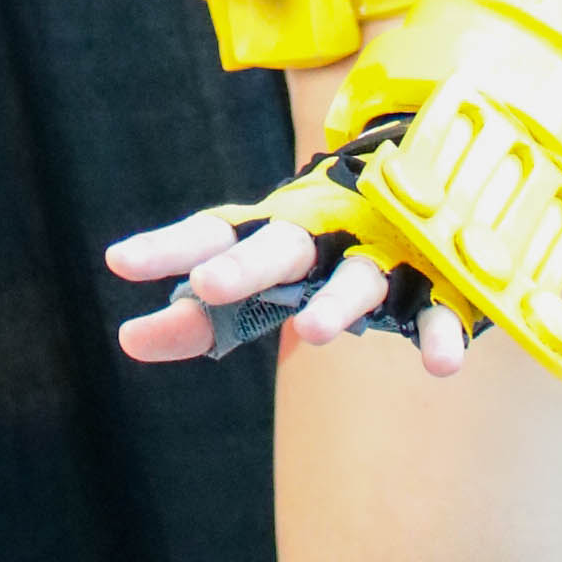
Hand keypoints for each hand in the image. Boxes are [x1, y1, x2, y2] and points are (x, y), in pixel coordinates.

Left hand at [104, 200, 470, 375]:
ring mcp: (382, 255)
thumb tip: (128, 341)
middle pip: (279, 247)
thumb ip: (201, 319)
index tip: (118, 263)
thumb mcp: (261, 283)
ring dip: (337, 301)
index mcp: (273, 231)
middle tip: (207, 283)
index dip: (168, 249)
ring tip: (314, 334)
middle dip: (246, 266)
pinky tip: (441, 365)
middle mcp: (323, 237)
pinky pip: (442, 310)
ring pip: (358, 276)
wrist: (422, 196)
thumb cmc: (316, 253)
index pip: (212, 234)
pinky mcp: (437, 283)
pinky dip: (442, 333)